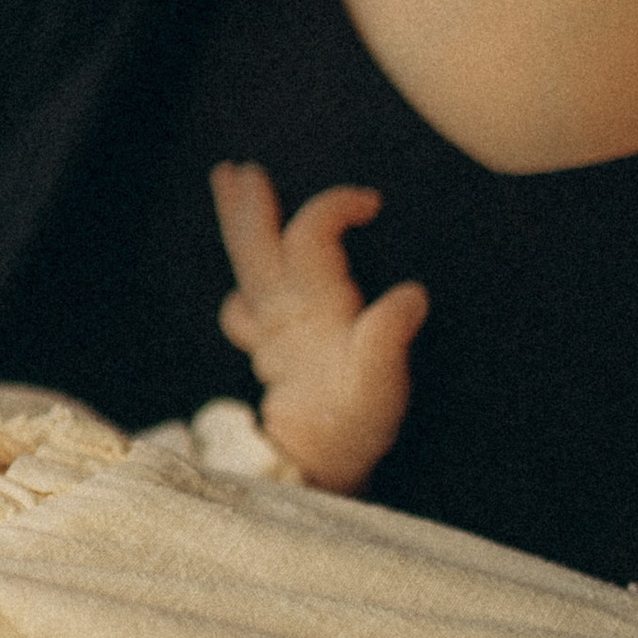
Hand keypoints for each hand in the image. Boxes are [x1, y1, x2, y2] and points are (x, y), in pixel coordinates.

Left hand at [211, 163, 428, 492]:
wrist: (319, 468)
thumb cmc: (355, 422)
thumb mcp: (382, 384)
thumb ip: (389, 336)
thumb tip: (411, 294)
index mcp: (316, 308)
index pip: (311, 237)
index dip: (334, 207)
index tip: (370, 201)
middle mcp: (286, 313)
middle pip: (258, 246)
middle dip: (251, 205)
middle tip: (239, 169)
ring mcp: (273, 330)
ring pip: (245, 266)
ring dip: (237, 223)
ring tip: (226, 182)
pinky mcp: (270, 350)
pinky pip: (244, 307)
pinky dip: (243, 281)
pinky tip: (245, 276)